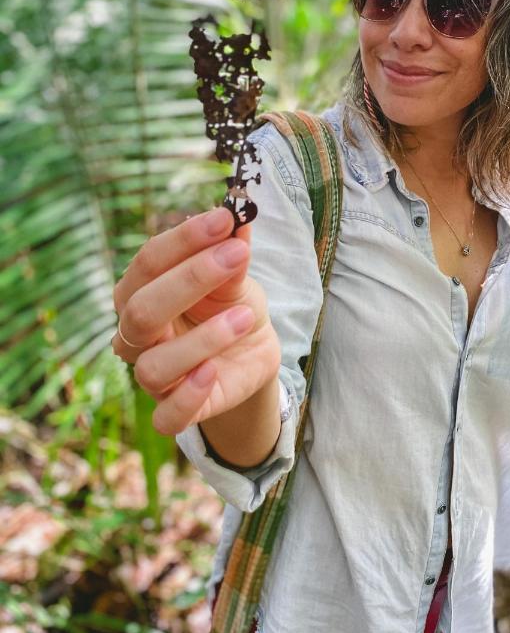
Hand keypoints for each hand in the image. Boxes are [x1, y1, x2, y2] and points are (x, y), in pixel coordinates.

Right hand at [111, 207, 280, 435]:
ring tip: (244, 318)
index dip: (185, 238)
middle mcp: (136, 333)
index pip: (148, 261)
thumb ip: (231, 248)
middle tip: (237, 255)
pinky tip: (214, 373)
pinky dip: (188, 397)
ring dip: (203, 340)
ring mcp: (153, 375)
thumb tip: (239, 215)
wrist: (251, 349)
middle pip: (142, 310)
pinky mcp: (175, 409)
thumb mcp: (236, 274)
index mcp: (139, 290)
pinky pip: (167, 417)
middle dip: (190, 280)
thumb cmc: (230, 303)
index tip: (225, 219)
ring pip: (154, 366)